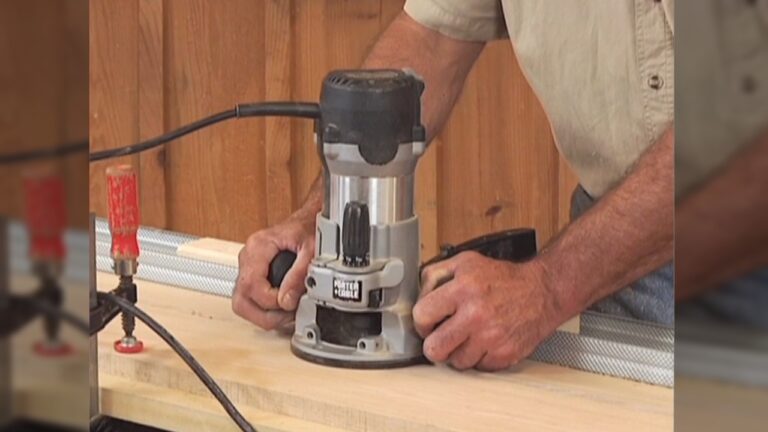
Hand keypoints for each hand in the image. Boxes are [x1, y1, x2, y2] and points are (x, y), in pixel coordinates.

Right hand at [233, 209, 314, 329]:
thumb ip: (299, 274)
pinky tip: (283, 310)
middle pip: (241, 299)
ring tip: (286, 314)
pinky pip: (251, 301)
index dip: (271, 301)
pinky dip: (265, 311)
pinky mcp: (254, 276)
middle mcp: (248, 257)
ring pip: (242, 303)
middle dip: (264, 314)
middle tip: (286, 316)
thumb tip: (287, 300)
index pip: (251, 284)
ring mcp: (248, 268)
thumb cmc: (307, 228)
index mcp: (258, 246)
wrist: (308, 219)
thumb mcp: (311, 248)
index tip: (289, 303)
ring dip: (264, 315)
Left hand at [413, 251, 570, 370]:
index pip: (421, 316)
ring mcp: (491, 337)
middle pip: (434, 348)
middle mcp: (476, 315)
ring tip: (467, 337)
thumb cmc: (503, 278)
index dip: (422, 321)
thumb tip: (418, 296)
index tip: (428, 322)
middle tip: (441, 337)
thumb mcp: (466, 262)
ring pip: (456, 362)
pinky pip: (478, 368)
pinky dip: (479, 358)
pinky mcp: (505, 354)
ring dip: (458, 352)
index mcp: (463, 289)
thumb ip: (435, 274)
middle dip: (434, 344)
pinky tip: (484, 342)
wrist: (541, 292)